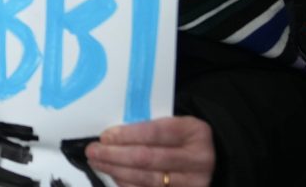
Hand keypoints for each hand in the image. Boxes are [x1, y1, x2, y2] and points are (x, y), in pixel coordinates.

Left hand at [87, 117, 215, 186]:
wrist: (211, 158)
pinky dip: (128, 185)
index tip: (106, 136)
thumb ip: (150, 127)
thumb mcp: (176, 124)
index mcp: (195, 132)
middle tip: (94, 151)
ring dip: (116, 171)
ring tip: (99, 162)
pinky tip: (115, 176)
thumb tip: (112, 136)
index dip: (127, 135)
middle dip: (115, 155)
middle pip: (147, 158)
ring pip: (146, 179)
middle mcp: (198, 159)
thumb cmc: (185, 139)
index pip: (155, 132)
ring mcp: (193, 183)